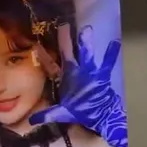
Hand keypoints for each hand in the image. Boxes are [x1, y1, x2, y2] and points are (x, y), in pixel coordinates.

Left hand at [31, 25, 127, 146]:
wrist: (99, 114)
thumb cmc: (80, 111)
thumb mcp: (61, 114)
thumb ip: (47, 114)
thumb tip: (32, 121)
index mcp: (65, 77)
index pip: (52, 65)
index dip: (44, 56)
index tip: (36, 44)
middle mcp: (76, 71)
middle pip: (69, 53)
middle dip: (65, 41)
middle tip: (62, 25)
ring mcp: (89, 72)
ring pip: (86, 55)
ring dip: (86, 45)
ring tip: (86, 30)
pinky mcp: (102, 76)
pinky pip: (106, 64)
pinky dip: (110, 54)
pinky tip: (114, 43)